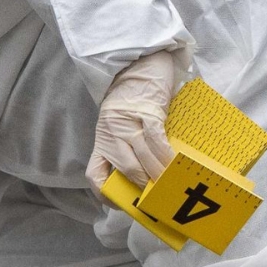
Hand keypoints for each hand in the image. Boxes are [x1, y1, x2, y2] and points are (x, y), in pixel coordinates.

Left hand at [86, 49, 177, 191]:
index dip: (103, 193)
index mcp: (102, 138)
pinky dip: (166, 156)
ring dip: (157, 175)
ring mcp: (128, 123)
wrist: (139, 63)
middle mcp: (111, 132)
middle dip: (142, 187)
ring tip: (169, 186)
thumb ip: (126, 147)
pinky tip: (173, 165)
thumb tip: (146, 175)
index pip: (94, 173)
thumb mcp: (119, 125)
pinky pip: (156, 141)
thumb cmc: (133, 97)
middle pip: (124, 169)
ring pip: (142, 158)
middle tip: (157, 199)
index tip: (119, 204)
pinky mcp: (147, 112)